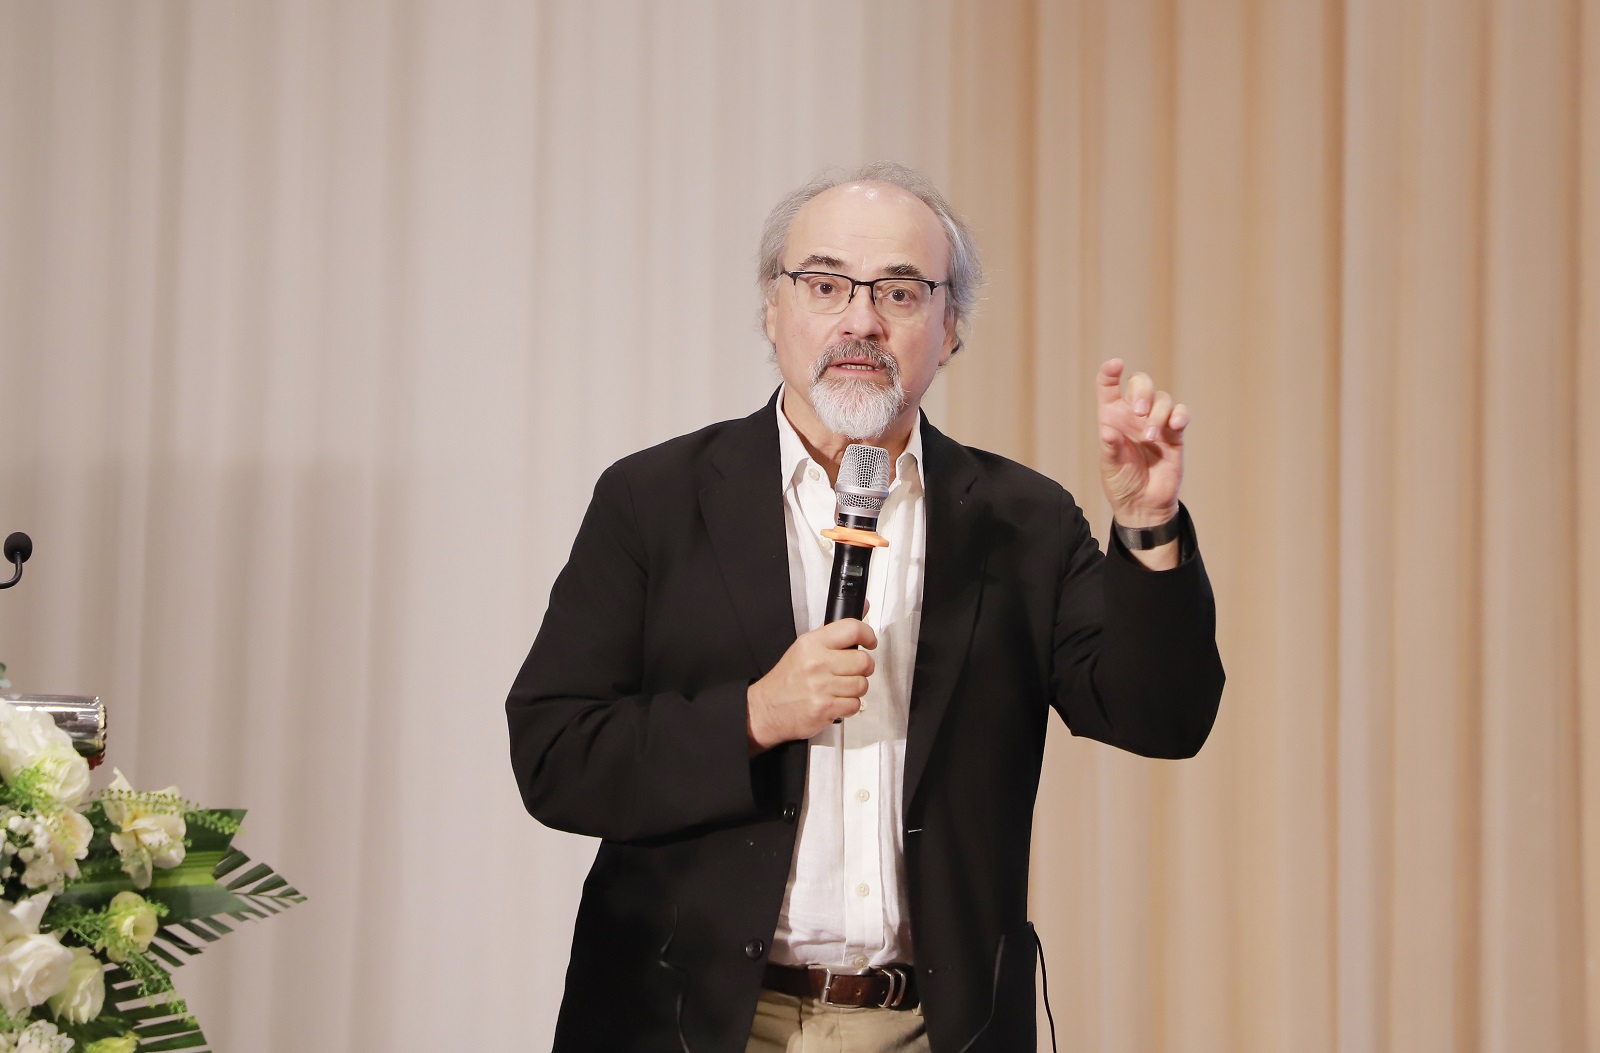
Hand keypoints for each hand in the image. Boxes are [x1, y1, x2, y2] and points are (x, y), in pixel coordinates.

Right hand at [746, 619, 876, 753]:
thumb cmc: (787, 678)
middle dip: (863, 668)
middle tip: (853, 670)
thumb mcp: (805, 647)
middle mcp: (817, 663)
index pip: (852, 629)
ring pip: (862, 685)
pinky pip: (855, 705)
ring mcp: (821, 687)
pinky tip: (836, 700)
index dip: (868, 635)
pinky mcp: (825, 708)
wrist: (767, 708)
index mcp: (812, 643)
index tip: (870, 641)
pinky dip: (849, 705)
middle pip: (863, 661)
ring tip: (841, 687)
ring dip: (855, 688)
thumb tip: (863, 607)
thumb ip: (835, 631)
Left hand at [1096, 358, 1186, 526]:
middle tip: (1138, 411)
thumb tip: (1108, 431)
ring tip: (1150, 438)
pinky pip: (1181, 415)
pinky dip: (1179, 416)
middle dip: (1142, 391)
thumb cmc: (1121, 482)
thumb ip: (1110, 449)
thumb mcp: (1110, 467)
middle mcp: (1134, 416)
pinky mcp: (1175, 435)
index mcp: (1113, 417)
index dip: (1110, 372)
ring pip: (1163, 399)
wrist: (1143, 504)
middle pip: (1141, 384)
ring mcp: (1157, 423)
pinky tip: (1174, 426)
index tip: (1116, 365)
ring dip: (1158, 414)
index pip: (1109, 387)